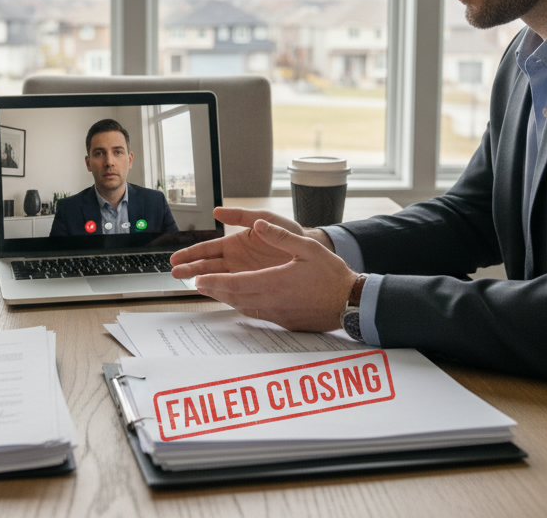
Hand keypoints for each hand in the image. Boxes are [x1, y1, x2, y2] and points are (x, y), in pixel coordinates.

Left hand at [173, 215, 356, 332]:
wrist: (350, 303)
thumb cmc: (331, 274)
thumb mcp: (308, 248)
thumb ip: (280, 237)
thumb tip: (260, 225)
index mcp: (274, 282)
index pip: (235, 283)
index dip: (214, 281)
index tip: (198, 279)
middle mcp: (271, 301)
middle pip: (234, 297)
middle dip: (213, 290)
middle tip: (196, 283)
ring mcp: (277, 314)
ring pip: (243, 307)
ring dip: (226, 298)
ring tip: (212, 290)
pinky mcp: (284, 321)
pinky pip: (257, 313)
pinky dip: (243, 305)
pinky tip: (240, 300)